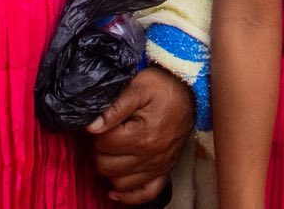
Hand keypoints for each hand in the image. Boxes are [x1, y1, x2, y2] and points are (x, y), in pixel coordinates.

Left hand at [88, 64, 195, 204]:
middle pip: (107, 166)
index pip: (104, 143)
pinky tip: (115, 189)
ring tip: (112, 152)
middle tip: (105, 135)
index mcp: (142, 135)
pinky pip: (145, 194)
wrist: (191, 92)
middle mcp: (151, 156)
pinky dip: (128, 195)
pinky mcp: (165, 171)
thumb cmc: (164, 87)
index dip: (98, 131)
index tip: (104, 121)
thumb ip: (115, 107)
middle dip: (100, 150)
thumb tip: (92, 127)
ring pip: (119, 183)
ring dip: (110, 169)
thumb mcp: (139, 87)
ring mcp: (158, 167)